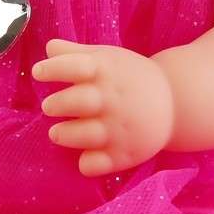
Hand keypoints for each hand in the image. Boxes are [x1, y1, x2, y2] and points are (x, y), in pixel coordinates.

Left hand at [32, 38, 174, 176]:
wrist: (176, 103)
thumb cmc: (130, 77)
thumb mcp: (108, 58)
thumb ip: (76, 53)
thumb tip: (48, 48)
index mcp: (107, 72)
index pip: (76, 66)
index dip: (53, 68)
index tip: (38, 72)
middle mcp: (114, 100)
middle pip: (79, 101)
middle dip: (57, 104)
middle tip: (49, 106)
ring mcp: (120, 128)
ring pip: (86, 135)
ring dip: (66, 135)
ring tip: (57, 133)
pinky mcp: (125, 154)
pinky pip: (100, 164)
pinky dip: (88, 164)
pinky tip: (84, 157)